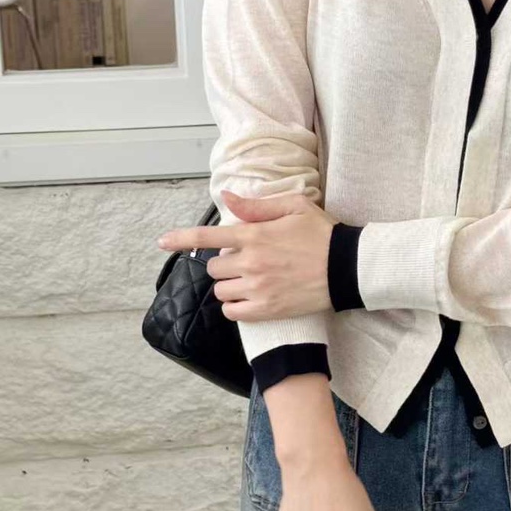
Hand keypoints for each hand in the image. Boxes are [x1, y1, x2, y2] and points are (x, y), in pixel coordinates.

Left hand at [157, 190, 338, 321]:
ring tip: (250, 281)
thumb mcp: (294, 207)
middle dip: (224, 263)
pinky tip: (248, 299)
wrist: (347, 267)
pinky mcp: (268, 309)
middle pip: (214, 267)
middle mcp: (251, 261)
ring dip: (229, 285)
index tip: (162, 242)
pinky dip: (235, 307)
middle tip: (246, 261)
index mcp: (255, 234)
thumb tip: (227, 199)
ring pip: (221, 290)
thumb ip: (257, 206)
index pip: (208, 236)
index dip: (181, 239)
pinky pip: (233, 312)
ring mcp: (258, 287)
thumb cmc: (323, 234)